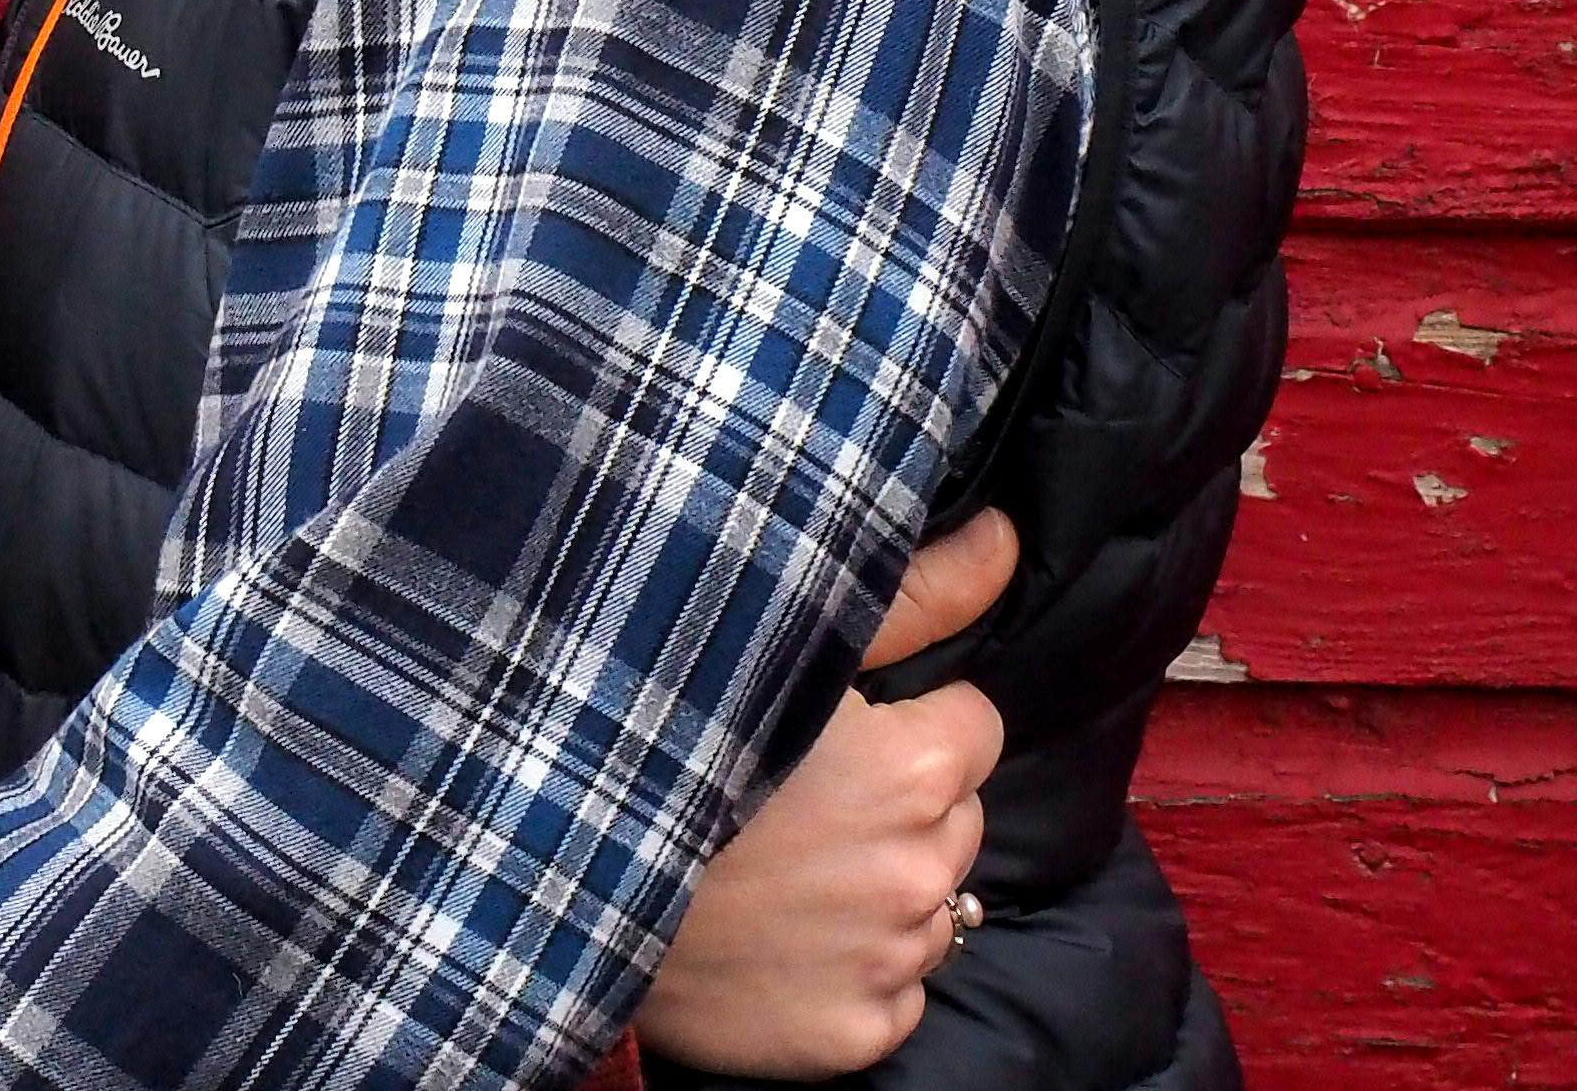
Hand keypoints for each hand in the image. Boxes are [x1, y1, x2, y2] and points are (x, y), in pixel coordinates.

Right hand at [633, 511, 1013, 1077]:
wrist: (570, 870)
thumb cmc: (673, 729)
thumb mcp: (790, 637)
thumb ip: (918, 595)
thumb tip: (1006, 540)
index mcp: (917, 772)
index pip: (972, 731)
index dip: (911, 723)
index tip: (847, 728)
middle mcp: (920, 873)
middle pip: (953, 821)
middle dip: (901, 805)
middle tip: (805, 793)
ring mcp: (889, 965)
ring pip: (924, 909)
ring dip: (878, 888)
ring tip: (784, 862)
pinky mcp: (855, 1036)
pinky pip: (891, 995)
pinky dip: (851, 970)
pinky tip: (782, 932)